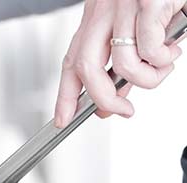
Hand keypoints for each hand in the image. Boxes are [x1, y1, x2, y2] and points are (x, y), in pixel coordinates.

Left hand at [54, 0, 184, 127]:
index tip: (62, 118)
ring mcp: (125, 7)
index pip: (71, 61)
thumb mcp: (132, 28)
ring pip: (123, 65)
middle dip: (102, 98)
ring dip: (147, 79)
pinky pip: (151, 51)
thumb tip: (115, 96)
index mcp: (96, 16)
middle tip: (121, 111)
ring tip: (163, 67)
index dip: (64, 95)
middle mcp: (105, 11)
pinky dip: (164, 60)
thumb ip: (121, 60)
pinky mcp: (150, 4)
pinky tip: (172, 51)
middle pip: (86, 67)